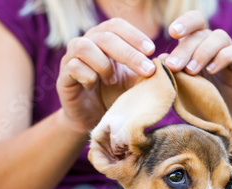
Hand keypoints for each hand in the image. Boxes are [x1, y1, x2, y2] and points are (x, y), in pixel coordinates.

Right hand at [56, 18, 156, 132]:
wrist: (92, 119)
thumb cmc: (113, 96)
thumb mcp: (132, 82)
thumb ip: (146, 70)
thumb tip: (167, 59)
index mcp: (102, 39)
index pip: (116, 26)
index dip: (134, 35)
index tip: (152, 50)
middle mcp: (85, 43)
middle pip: (104, 36)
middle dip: (129, 53)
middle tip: (147, 70)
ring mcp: (70, 58)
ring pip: (85, 47)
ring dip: (104, 64)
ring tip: (112, 81)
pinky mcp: (63, 76)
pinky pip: (74, 67)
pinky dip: (88, 76)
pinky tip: (94, 86)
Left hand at [163, 11, 231, 115]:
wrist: (210, 118)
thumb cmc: (190, 98)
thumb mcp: (178, 83)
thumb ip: (170, 69)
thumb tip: (160, 58)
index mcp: (194, 42)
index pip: (193, 22)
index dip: (184, 23)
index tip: (172, 33)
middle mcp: (211, 43)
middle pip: (201, 34)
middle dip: (185, 49)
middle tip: (174, 66)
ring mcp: (227, 52)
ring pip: (219, 38)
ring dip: (203, 53)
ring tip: (191, 71)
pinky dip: (223, 58)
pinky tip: (211, 70)